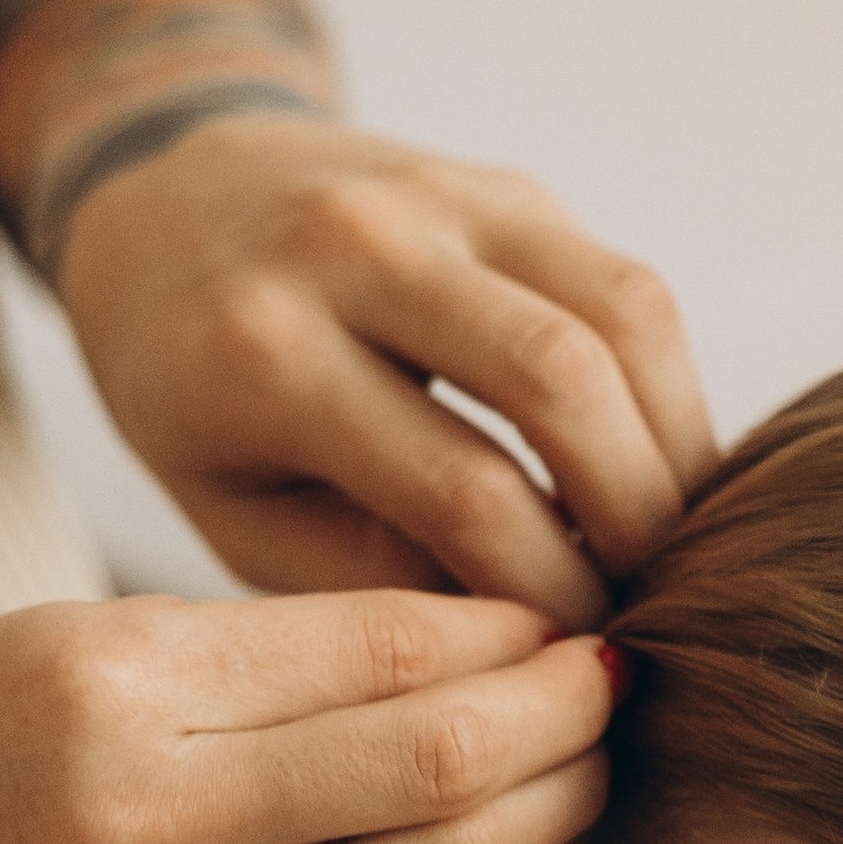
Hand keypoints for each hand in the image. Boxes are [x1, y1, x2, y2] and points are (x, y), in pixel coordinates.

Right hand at [0, 586, 614, 843]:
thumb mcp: (60, 647)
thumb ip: (247, 656)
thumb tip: (456, 639)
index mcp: (121, 681)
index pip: (377, 641)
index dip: (503, 625)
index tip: (568, 602)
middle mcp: (161, 810)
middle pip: (436, 755)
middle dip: (560, 714)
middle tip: (625, 673)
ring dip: (543, 810)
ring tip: (597, 757)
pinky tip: (501, 837)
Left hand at [56, 116, 715, 623]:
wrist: (165, 204)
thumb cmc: (196, 398)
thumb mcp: (240, 514)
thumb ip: (375, 577)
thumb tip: (535, 637)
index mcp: (262, 351)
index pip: (462, 490)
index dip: (549, 591)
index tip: (578, 657)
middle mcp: (356, 249)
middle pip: (561, 379)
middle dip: (636, 514)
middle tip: (655, 604)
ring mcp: (440, 197)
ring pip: (625, 308)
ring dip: (677, 443)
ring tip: (674, 539)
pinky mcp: (508, 186)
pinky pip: (627, 282)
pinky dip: (663, 384)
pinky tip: (652, 463)